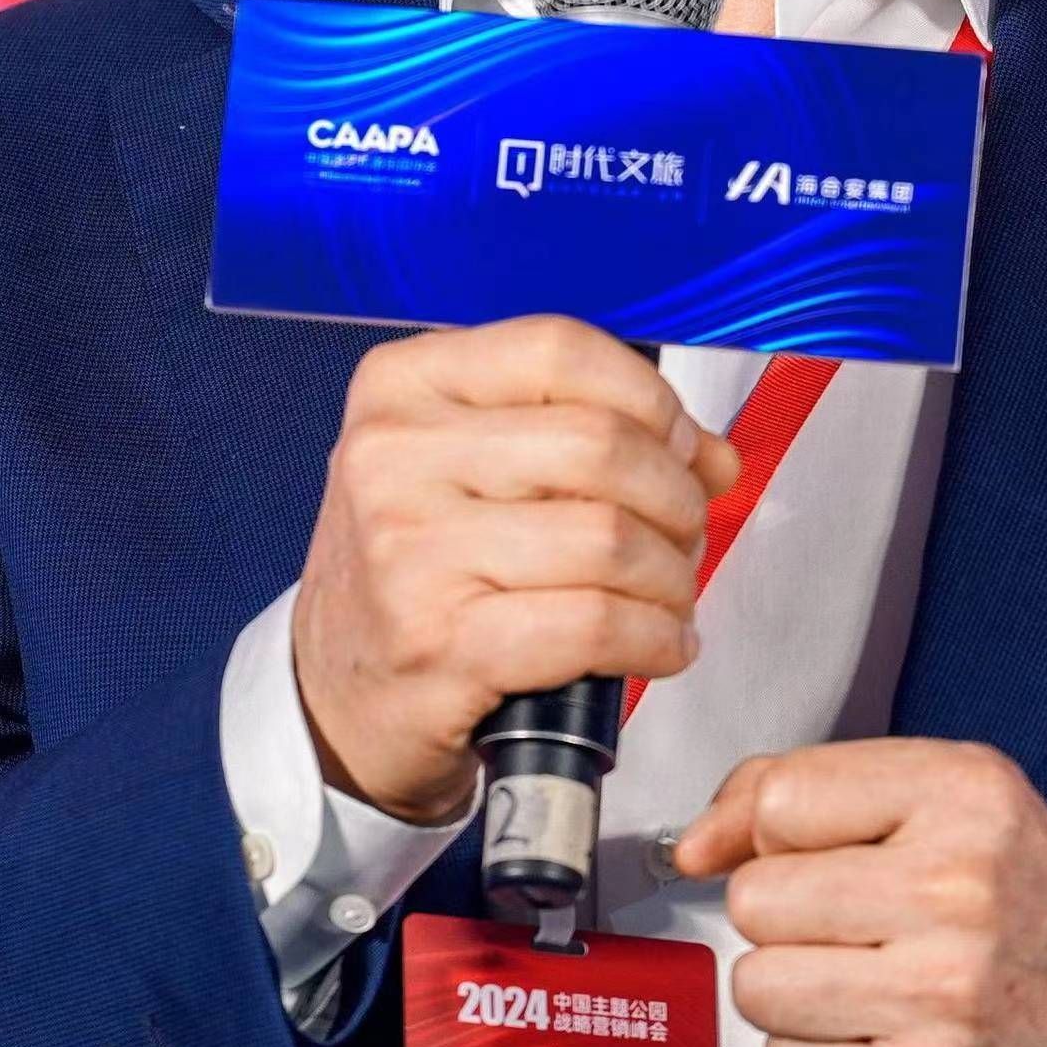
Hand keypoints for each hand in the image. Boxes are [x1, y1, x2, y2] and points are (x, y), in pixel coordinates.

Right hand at [293, 315, 740, 825]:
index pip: (559, 351)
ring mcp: (411, 551)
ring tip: (672, 593)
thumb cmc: (416, 566)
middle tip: (686, 531)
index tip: (679, 442)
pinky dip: (654, 636)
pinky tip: (661, 643)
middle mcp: (394, 456)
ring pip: (608, 537)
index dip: (648, 397)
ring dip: (672, 575)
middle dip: (675, 495)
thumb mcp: (468, 465)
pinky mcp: (440, 643)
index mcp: (403, 385)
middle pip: (599, 443)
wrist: (333, 695)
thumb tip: (713, 457)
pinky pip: (594, 623)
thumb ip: (587, 433)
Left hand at [674, 739, 1046, 1046]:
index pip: (783, 798)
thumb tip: (693, 844)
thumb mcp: (941, 795)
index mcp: (964, 796)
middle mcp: (956, 893)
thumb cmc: (1014, 897)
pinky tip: (871, 1032)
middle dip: (782, 910)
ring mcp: (936, 1001)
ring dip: (789, 984)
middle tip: (843, 919)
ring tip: (854, 976)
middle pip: (757, 897)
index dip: (771, 828)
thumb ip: (805, 787)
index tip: (801, 848)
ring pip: (757, 985)